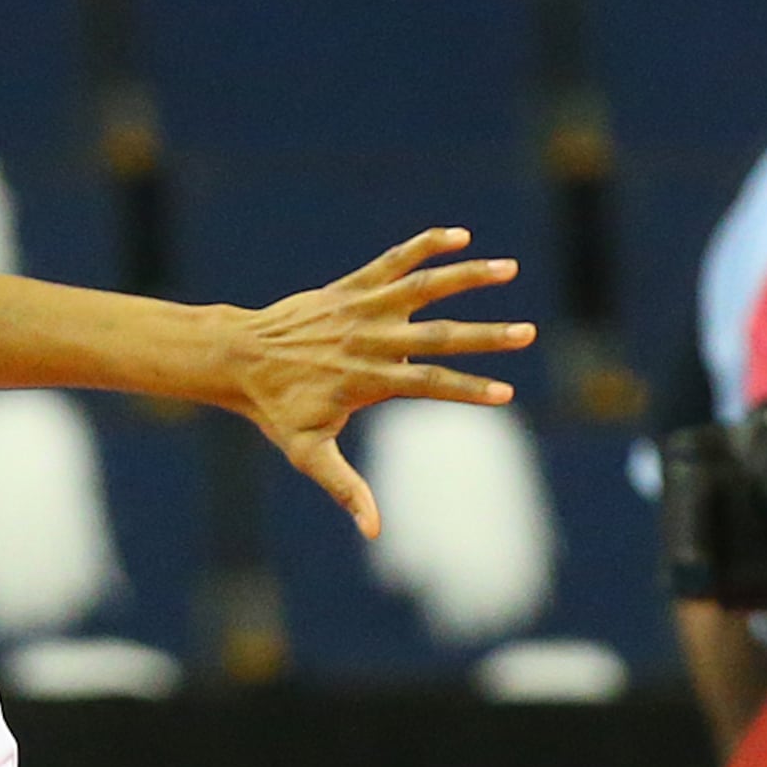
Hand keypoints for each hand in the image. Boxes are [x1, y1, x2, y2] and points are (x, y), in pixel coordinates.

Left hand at [231, 230, 531, 535]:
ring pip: (423, 287)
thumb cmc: (276, 410)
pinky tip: (459, 236)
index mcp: (368, 380)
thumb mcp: (308, 454)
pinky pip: (394, 261)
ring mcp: (362, 309)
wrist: (239, 357)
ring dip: (468, 276)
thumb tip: (373, 531)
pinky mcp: (352, 288)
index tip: (505, 394)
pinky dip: (425, 246)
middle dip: (486, 335)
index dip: (468, 388)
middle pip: (438, 334)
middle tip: (527, 333)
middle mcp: (370, 340)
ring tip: (508, 268)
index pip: (429, 384)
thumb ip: (345, 488)